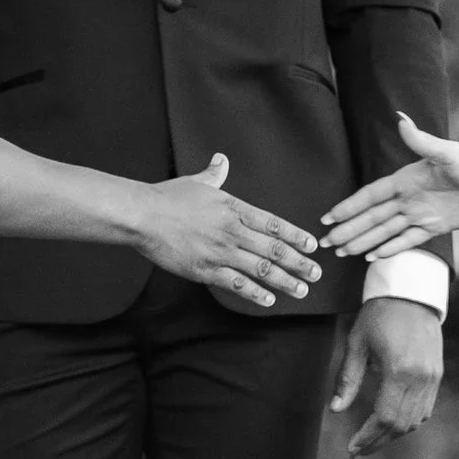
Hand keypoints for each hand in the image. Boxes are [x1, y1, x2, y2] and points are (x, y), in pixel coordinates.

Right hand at [139, 155, 321, 306]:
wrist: (143, 216)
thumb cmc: (168, 198)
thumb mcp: (197, 182)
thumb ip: (215, 174)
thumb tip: (221, 159)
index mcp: (235, 209)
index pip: (274, 223)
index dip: (296, 235)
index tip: (312, 245)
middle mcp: (233, 231)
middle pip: (274, 249)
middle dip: (299, 263)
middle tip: (316, 273)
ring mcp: (221, 252)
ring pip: (261, 270)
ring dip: (285, 281)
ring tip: (302, 290)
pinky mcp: (205, 270)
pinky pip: (236, 284)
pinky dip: (255, 293)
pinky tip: (269, 299)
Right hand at [321, 118, 458, 259]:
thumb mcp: (447, 153)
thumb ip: (421, 141)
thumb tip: (400, 118)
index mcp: (406, 179)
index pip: (370, 196)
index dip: (349, 207)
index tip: (328, 217)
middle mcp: (409, 197)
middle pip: (372, 218)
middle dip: (348, 230)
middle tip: (325, 243)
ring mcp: (421, 213)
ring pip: (385, 231)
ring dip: (363, 242)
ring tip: (342, 253)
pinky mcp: (436, 226)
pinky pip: (408, 240)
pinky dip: (390, 248)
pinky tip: (373, 258)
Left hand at [332, 296, 444, 457]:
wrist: (412, 292)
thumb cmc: (379, 314)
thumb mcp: (356, 343)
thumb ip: (347, 379)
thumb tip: (335, 409)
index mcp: (399, 371)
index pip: (384, 417)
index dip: (367, 437)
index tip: (352, 449)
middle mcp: (420, 378)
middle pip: (400, 425)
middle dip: (378, 442)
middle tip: (357, 452)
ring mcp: (432, 378)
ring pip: (415, 420)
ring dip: (393, 434)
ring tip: (371, 440)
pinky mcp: (436, 375)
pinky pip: (425, 409)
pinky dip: (408, 421)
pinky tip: (391, 423)